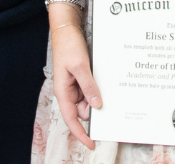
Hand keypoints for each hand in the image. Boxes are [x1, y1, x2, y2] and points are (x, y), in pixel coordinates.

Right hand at [51, 20, 101, 149]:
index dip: (81, 134)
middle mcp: (68, 91)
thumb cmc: (68, 46)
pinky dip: (98, 89)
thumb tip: (96, 105)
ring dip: (98, 97)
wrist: (66, 29)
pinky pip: (90, 89)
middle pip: (83, 110)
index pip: (71, 120)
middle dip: (95, 110)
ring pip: (88, 100)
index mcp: (63, 92)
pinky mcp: (80, 78)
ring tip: (108, 88)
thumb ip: (88, 86)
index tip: (91, 144)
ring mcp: (74, 85)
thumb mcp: (80, 66)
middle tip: (110, 106)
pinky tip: (105, 83)